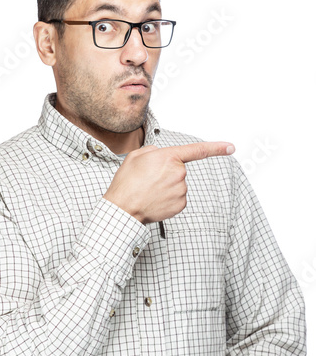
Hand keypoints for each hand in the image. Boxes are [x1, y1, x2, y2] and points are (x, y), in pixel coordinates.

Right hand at [103, 141, 234, 223]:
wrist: (123, 208)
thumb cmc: (127, 182)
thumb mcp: (136, 156)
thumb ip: (153, 151)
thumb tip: (160, 155)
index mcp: (169, 157)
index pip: (197, 150)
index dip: (217, 148)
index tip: (231, 147)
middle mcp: (179, 172)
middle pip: (179, 169)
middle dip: (167, 172)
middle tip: (149, 179)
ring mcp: (181, 190)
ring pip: (178, 184)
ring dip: (167, 186)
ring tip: (149, 190)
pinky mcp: (181, 204)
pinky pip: (178, 198)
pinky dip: (168, 199)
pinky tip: (155, 200)